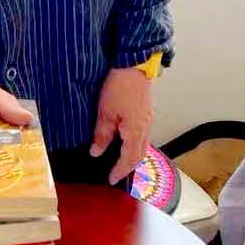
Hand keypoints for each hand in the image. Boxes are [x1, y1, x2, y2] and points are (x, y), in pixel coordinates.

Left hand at [90, 67, 153, 184]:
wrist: (134, 65)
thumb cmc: (120, 86)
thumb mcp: (105, 112)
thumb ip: (102, 135)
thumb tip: (96, 152)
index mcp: (135, 132)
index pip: (128, 159)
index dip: (119, 171)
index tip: (111, 179)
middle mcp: (145, 128)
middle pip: (139, 155)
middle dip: (128, 167)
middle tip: (117, 174)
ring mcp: (148, 119)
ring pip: (143, 145)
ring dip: (134, 156)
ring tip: (122, 162)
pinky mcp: (146, 111)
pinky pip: (144, 135)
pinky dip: (136, 144)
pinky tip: (128, 141)